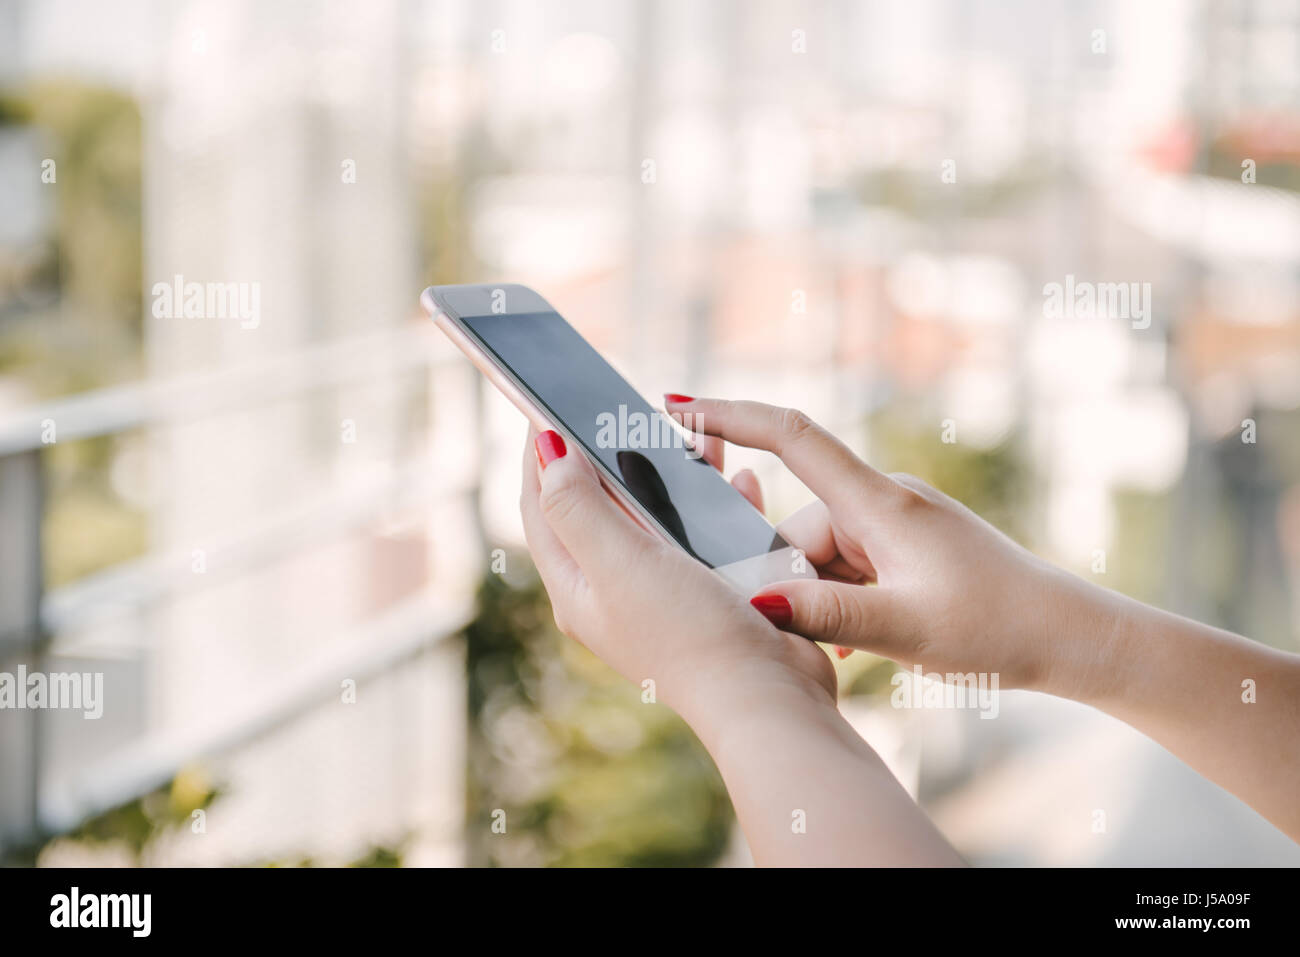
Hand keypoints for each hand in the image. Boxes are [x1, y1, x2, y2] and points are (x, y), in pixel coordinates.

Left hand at [517, 426, 836, 728]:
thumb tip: (548, 452)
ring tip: (683, 435)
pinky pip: (702, 532)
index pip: (542, 506)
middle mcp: (613, 590)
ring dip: (664, 473)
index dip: (539, 454)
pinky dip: (714, 503)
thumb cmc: (689, 636)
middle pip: (595, 506)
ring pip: (653, 514)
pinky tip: (735, 482)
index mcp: (578, 586)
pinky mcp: (707, 591)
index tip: (544, 403)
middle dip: (604, 454)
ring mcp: (661, 592)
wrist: (766, 695)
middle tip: (615, 410)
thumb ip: (579, 507)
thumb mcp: (620, 563)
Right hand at [665, 396, 1112, 694]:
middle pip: (800, 526)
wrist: (1072, 635)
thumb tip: (755, 600)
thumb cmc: (998, 627)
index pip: (792, 438)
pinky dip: (846, 601)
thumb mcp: (905, 628)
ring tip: (864, 646)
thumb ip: (826, 612)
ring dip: (825, 599)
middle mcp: (885, 501)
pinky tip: (866, 641)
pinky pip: (852, 567)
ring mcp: (898, 524)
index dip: (730, 415)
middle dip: (794, 580)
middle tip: (831, 637)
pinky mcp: (909, 548)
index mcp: (880, 503)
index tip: (675, 407)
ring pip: (823, 555)